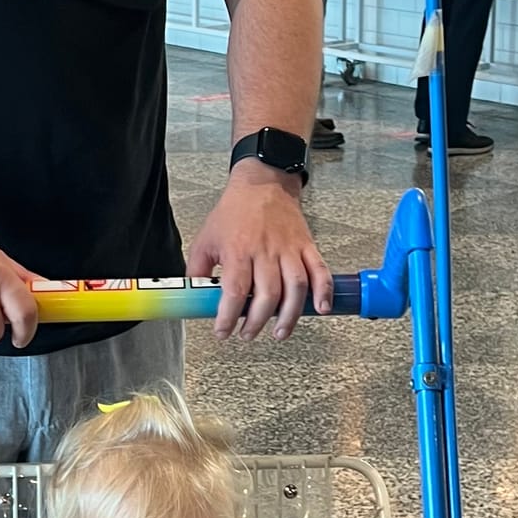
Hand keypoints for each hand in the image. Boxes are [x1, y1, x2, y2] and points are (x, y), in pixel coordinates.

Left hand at [188, 163, 330, 340]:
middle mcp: (265, 251)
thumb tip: (192, 297)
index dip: (229, 316)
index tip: (223, 331)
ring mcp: (289, 249)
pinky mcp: (307, 246)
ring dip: (290, 315)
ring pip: (295, 288)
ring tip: (279, 332)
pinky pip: (320, 271)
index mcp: (238, 250)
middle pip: (267, 295)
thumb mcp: (205, 239)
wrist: (263, 182)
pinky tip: (322, 309)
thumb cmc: (234, 211)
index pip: (235, 291)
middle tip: (248, 334)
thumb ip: (197, 270)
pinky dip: (324, 292)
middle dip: (257, 321)